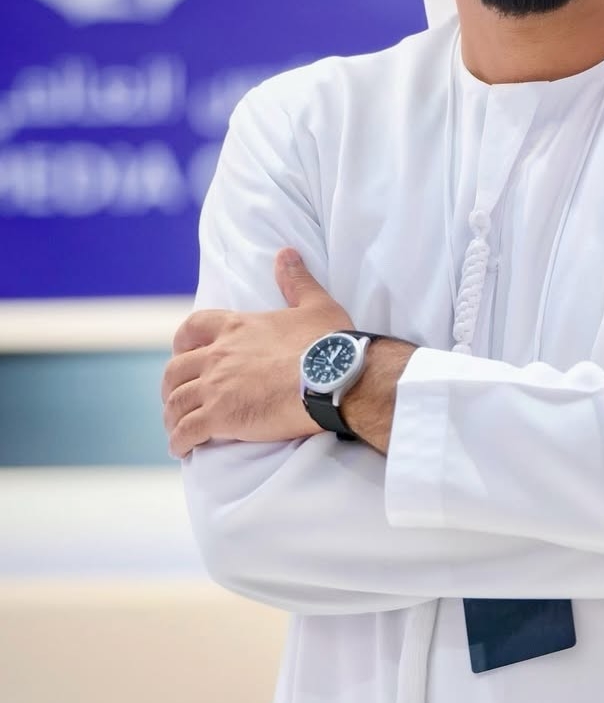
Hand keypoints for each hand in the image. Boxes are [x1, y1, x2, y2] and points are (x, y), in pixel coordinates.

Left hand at [162, 249, 351, 457]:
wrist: (333, 378)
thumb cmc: (328, 343)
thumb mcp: (315, 305)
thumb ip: (296, 280)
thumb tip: (287, 252)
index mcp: (237, 327)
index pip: (192, 329)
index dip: (182, 343)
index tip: (182, 354)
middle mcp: (218, 355)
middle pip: (175, 371)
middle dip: (171, 386)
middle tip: (177, 399)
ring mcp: (216, 387)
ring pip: (176, 403)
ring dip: (173, 417)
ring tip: (177, 429)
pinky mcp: (220, 417)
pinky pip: (186, 431)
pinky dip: (179, 442)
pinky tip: (183, 449)